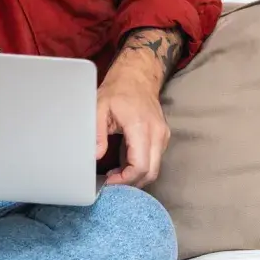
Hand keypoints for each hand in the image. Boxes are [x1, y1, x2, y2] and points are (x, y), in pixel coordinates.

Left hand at [96, 71, 170, 187]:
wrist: (137, 76)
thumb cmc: (118, 91)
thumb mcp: (99, 107)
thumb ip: (97, 133)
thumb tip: (96, 156)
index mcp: (141, 127)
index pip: (140, 166)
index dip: (125, 180)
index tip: (108, 181)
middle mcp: (157, 133)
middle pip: (151, 172)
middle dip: (131, 183)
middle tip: (112, 182)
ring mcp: (163, 135)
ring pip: (155, 168)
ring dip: (136, 176)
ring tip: (116, 173)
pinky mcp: (163, 136)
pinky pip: (155, 160)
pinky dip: (141, 167)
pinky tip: (124, 164)